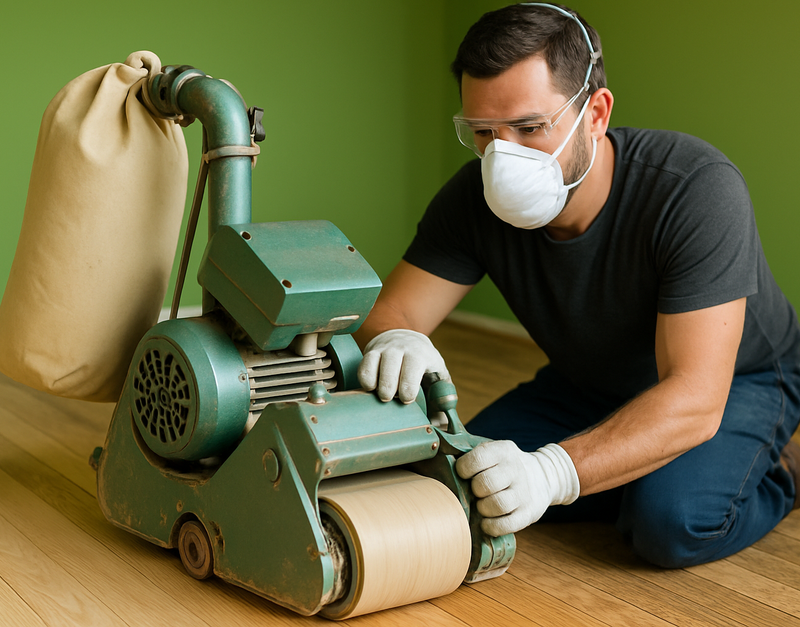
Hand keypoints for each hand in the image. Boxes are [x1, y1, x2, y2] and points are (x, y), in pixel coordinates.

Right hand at [358, 329, 449, 402]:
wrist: (406, 338)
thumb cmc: (424, 363)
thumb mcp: (438, 372)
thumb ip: (443, 395)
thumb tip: (441, 423)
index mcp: (419, 355)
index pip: (411, 371)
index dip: (408, 390)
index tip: (407, 399)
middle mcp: (400, 349)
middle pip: (389, 372)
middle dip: (389, 391)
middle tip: (391, 398)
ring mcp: (383, 350)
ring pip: (372, 367)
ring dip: (375, 386)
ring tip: (381, 394)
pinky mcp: (370, 353)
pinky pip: (362, 369)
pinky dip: (365, 382)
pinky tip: (373, 388)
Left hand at [455, 441, 579, 535]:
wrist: (542, 476)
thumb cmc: (504, 466)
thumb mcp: (493, 451)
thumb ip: (469, 452)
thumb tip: (438, 452)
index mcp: (503, 451)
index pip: (478, 459)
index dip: (464, 469)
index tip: (464, 474)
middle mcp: (515, 469)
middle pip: (485, 483)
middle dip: (474, 491)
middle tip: (475, 492)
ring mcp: (524, 492)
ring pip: (497, 505)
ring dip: (483, 509)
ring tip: (482, 506)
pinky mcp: (529, 513)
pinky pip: (507, 524)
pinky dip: (492, 526)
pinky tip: (487, 522)